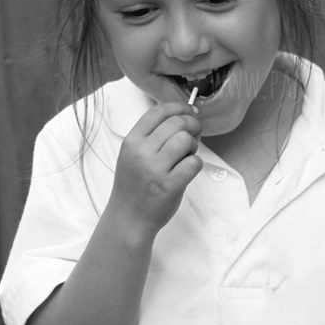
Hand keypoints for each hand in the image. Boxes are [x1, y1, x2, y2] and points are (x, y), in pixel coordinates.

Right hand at [112, 103, 202, 239]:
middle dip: (192, 124)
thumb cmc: (135, 184)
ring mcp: (155, 169)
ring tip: (187, 155)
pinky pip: (193, 162)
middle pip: (176, 122)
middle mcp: (142, 152)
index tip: (191, 111)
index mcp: (132, 141)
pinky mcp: (169, 186)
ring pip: (185, 139)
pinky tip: (188, 169)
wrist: (129, 218)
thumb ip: (153, 136)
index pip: (159, 111)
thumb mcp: (133, 155)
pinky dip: (196, 164)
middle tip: (196, 133)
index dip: (180, 107)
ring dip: (193, 145)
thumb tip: (187, 116)